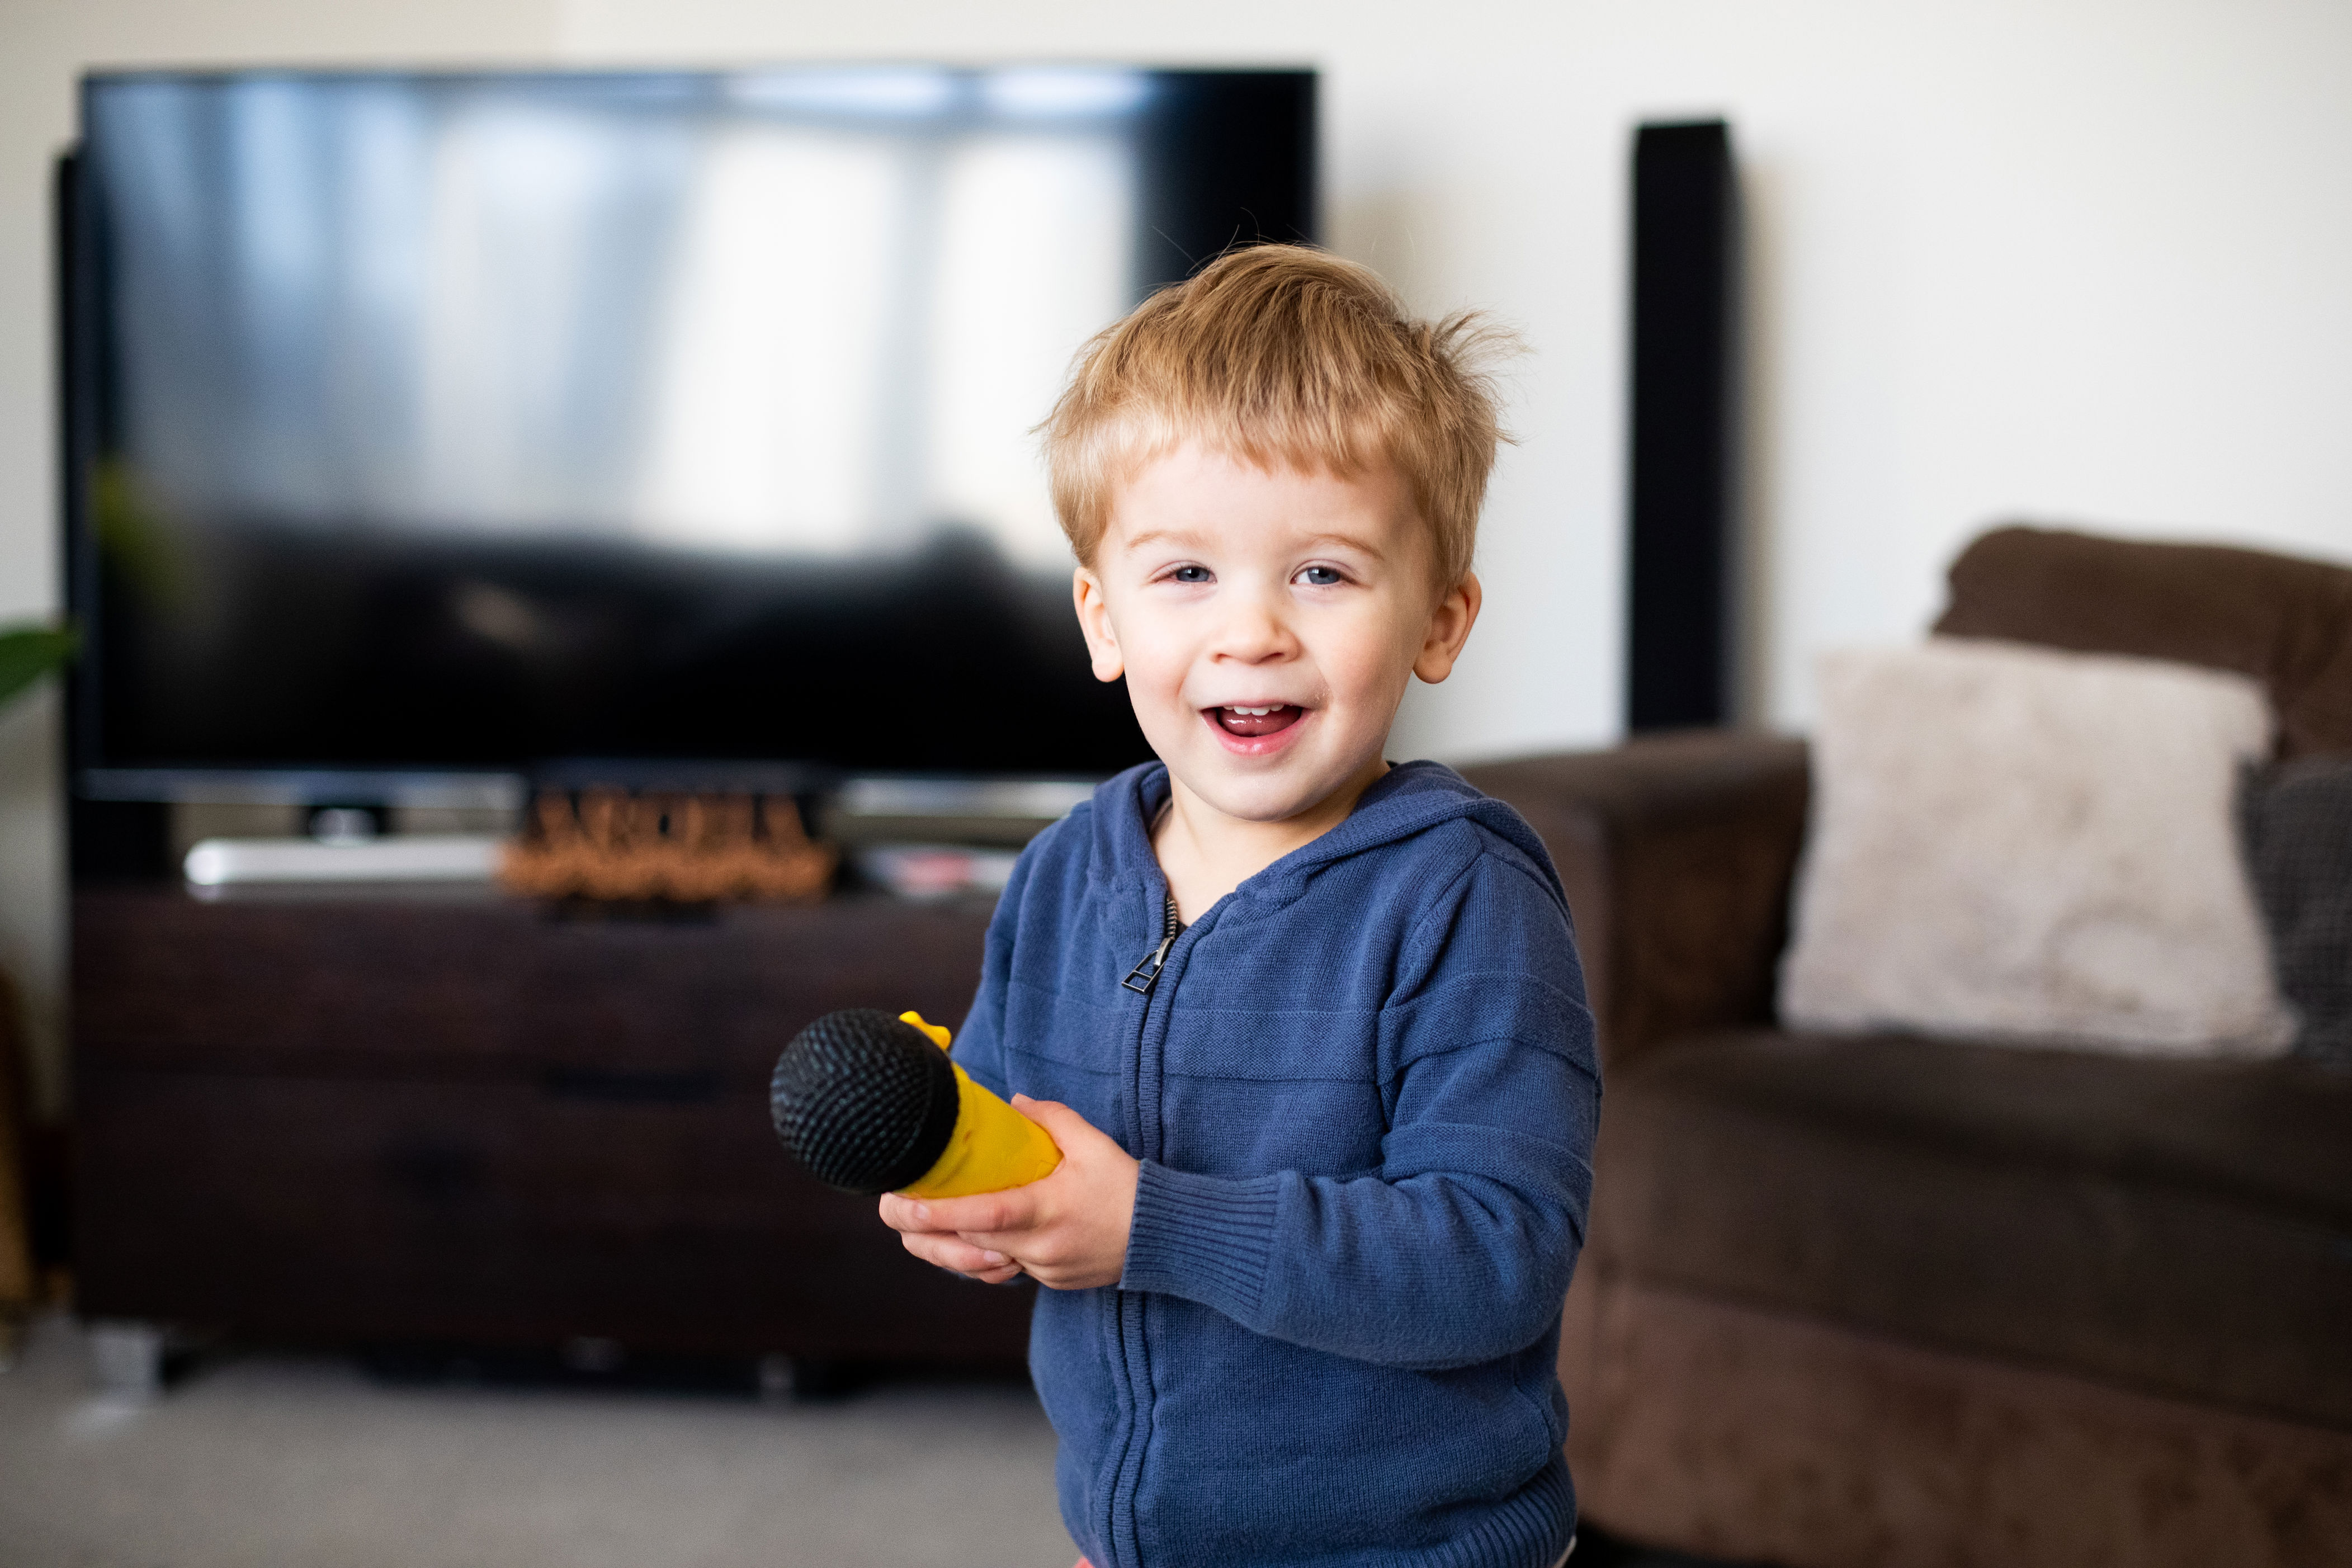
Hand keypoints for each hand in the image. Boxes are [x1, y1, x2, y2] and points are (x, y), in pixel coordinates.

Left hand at [876, 1097, 1139, 1289]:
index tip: (900, 1205)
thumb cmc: (1128, 1187)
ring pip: (983, 1261)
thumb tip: (1014, 1105)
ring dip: (950, 1246)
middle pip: (968, 1243)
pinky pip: (1007, 1270)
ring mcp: (1045, 1269)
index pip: (981, 1215)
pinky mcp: (1052, 1281)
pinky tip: (971, 1239)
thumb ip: (1051, 1119)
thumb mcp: (1093, 1143)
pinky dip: (985, 1255)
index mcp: (1046, 1211)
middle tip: (892, 1209)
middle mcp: (1040, 1247)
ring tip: (918, 1228)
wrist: (1166, 1237)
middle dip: (926, 1230)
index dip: (936, 1213)